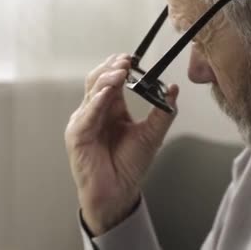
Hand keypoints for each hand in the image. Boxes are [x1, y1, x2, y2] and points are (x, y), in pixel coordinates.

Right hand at [65, 53, 178, 235]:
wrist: (119, 192)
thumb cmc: (129, 166)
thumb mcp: (152, 134)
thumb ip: (163, 112)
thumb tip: (174, 89)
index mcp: (111, 108)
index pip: (112, 80)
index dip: (120, 67)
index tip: (133, 58)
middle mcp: (95, 112)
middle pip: (98, 80)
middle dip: (112, 68)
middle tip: (127, 60)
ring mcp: (84, 122)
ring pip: (91, 92)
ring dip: (106, 79)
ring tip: (121, 71)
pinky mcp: (77, 135)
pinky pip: (87, 114)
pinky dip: (97, 101)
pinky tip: (108, 93)